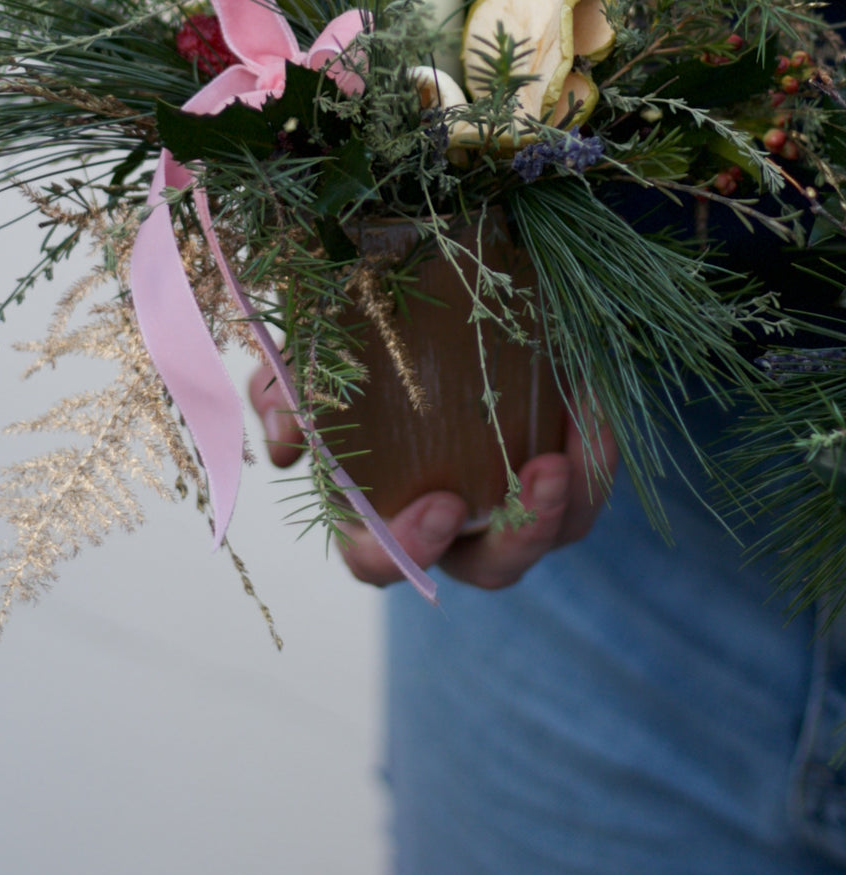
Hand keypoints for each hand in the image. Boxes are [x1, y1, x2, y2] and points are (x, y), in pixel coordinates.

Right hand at [248, 365, 618, 590]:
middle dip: (518, 538)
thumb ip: (282, 391)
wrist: (426, 305)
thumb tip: (284, 437)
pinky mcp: (559, 470)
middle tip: (535, 478)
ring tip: (570, 451)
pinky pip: (588, 483)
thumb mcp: (307, 361)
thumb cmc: (356, 350)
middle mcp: (454, 526)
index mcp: (381, 514)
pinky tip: (589, 407)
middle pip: (488, 569)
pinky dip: (592, 453)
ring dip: (567, 502)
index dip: (406, 549)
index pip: (382, 561)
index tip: (437, 504)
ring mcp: (511, 503)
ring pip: (552, 533)